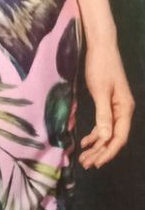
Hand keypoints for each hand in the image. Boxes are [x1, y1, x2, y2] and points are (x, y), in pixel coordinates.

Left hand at [79, 41, 134, 168]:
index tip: (95, 163)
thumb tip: (105, 138)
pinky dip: (95, 134)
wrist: (101, 46)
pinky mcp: (107, 103)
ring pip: (108, 133)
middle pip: (114, 138)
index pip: (119, 138)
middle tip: (85, 164)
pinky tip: (85, 141)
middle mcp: (123, 110)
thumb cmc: (101, 65)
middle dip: (100, 153)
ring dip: (97, 146)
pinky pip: (104, 124)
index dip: (108, 152)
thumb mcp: (100, 90)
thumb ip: (104, 115)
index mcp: (125, 109)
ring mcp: (116, 107)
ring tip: (84, 158)